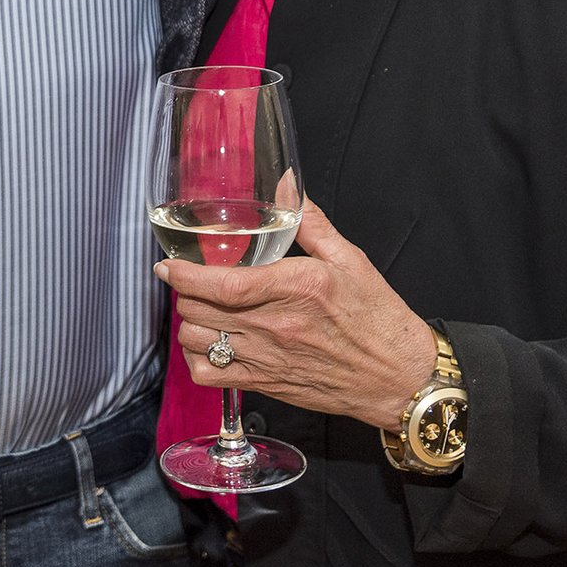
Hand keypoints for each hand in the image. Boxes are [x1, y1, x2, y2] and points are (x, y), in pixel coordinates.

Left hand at [158, 202, 437, 430]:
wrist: (399, 376)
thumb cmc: (378, 317)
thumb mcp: (350, 259)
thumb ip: (309, 220)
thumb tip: (286, 182)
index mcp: (295, 288)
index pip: (222, 285)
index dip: (184, 275)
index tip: (167, 266)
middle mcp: (276, 326)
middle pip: (200, 311)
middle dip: (186, 293)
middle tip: (192, 281)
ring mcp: (268, 359)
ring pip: (198, 343)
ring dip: (191, 324)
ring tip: (202, 310)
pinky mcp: (267, 384)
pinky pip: (212, 377)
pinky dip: (199, 360)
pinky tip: (211, 345)